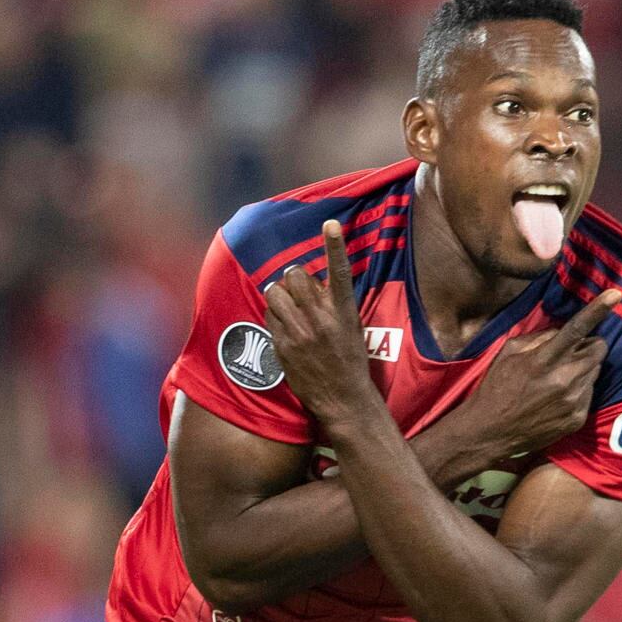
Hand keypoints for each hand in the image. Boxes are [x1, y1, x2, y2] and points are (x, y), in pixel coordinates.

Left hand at [265, 220, 381, 424]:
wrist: (342, 399)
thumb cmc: (350, 362)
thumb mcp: (351, 329)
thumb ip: (332, 305)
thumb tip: (312, 285)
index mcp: (344, 312)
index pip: (339, 272)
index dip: (335, 245)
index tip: (330, 223)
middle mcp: (321, 319)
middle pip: (295, 276)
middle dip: (292, 278)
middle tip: (296, 290)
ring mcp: (300, 332)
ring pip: (275, 294)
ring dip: (278, 295)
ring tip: (287, 308)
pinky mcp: (283, 346)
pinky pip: (270, 317)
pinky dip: (274, 317)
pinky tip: (284, 328)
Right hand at [460, 288, 619, 458]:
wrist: (488, 433)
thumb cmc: (495, 389)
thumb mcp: (507, 354)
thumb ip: (537, 338)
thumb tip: (562, 330)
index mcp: (543, 360)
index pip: (575, 329)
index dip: (597, 310)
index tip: (616, 294)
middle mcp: (563, 379)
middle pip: (598, 349)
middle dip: (589, 346)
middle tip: (570, 354)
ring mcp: (573, 401)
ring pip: (595, 371)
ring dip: (582, 369)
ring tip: (557, 381)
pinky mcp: (577, 418)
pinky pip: (590, 393)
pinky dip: (578, 391)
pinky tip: (557, 399)